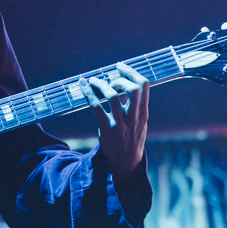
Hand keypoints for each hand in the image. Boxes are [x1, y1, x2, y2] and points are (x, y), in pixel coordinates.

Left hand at [79, 62, 148, 178]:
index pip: (143, 86)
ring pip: (111, 97)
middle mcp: (133, 117)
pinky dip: (88, 93)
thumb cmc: (132, 137)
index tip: (120, 66)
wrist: (126, 161)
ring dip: (101, 84)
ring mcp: (120, 123)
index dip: (131, 72)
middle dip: (120, 78)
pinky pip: (95, 107)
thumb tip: (126, 83)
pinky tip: (83, 85)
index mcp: (143, 112)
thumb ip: (136, 104)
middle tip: (110, 77)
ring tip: (94, 81)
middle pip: (132, 89)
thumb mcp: (140, 121)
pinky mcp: (106, 129)